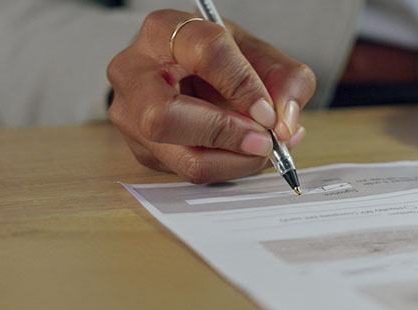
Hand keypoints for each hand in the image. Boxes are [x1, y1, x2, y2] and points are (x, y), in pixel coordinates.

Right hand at [107, 10, 315, 182]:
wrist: (188, 72)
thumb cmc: (219, 61)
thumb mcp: (259, 54)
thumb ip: (287, 81)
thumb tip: (285, 124)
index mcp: (165, 30)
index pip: (204, 52)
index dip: (242, 85)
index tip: (268, 110)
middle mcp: (135, 72)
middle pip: (164, 116)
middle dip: (225, 133)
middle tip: (264, 139)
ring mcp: (131, 115)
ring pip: (180, 155)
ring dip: (234, 160)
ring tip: (263, 147)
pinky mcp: (144, 150)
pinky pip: (189, 171)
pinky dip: (229, 167)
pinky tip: (246, 151)